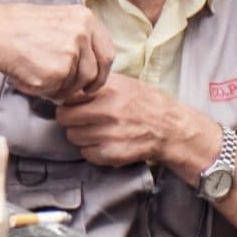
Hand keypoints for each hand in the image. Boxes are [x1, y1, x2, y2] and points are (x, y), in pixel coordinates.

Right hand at [0, 4, 114, 102]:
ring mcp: (71, 53)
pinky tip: (30, 77)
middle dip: (84, 87)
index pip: (107, 53)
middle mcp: (82, 34)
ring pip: (76, 85)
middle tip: (72, 91)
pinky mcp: (58, 72)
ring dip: (61, 88)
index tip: (94, 81)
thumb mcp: (57, 20)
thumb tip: (90, 64)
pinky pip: (58, 91)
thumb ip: (78, 38)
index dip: (101, 72)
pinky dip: (45, 90)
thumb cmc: (18, 27)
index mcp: (85, 19)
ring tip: (39, 77)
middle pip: (95, 73)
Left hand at [56, 74, 205, 167]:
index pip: (67, 96)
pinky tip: (103, 142)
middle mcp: (107, 111)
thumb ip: (96, 83)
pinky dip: (91, 150)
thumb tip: (69, 84)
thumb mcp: (123, 83)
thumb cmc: (146, 103)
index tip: (71, 103)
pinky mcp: (113, 153)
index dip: (67, 100)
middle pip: (64, 118)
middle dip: (69, 118)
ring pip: (73, 137)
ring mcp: (109, 134)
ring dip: (80, 135)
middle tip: (80, 118)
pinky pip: (86, 153)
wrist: (171, 129)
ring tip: (95, 130)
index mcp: (108, 90)